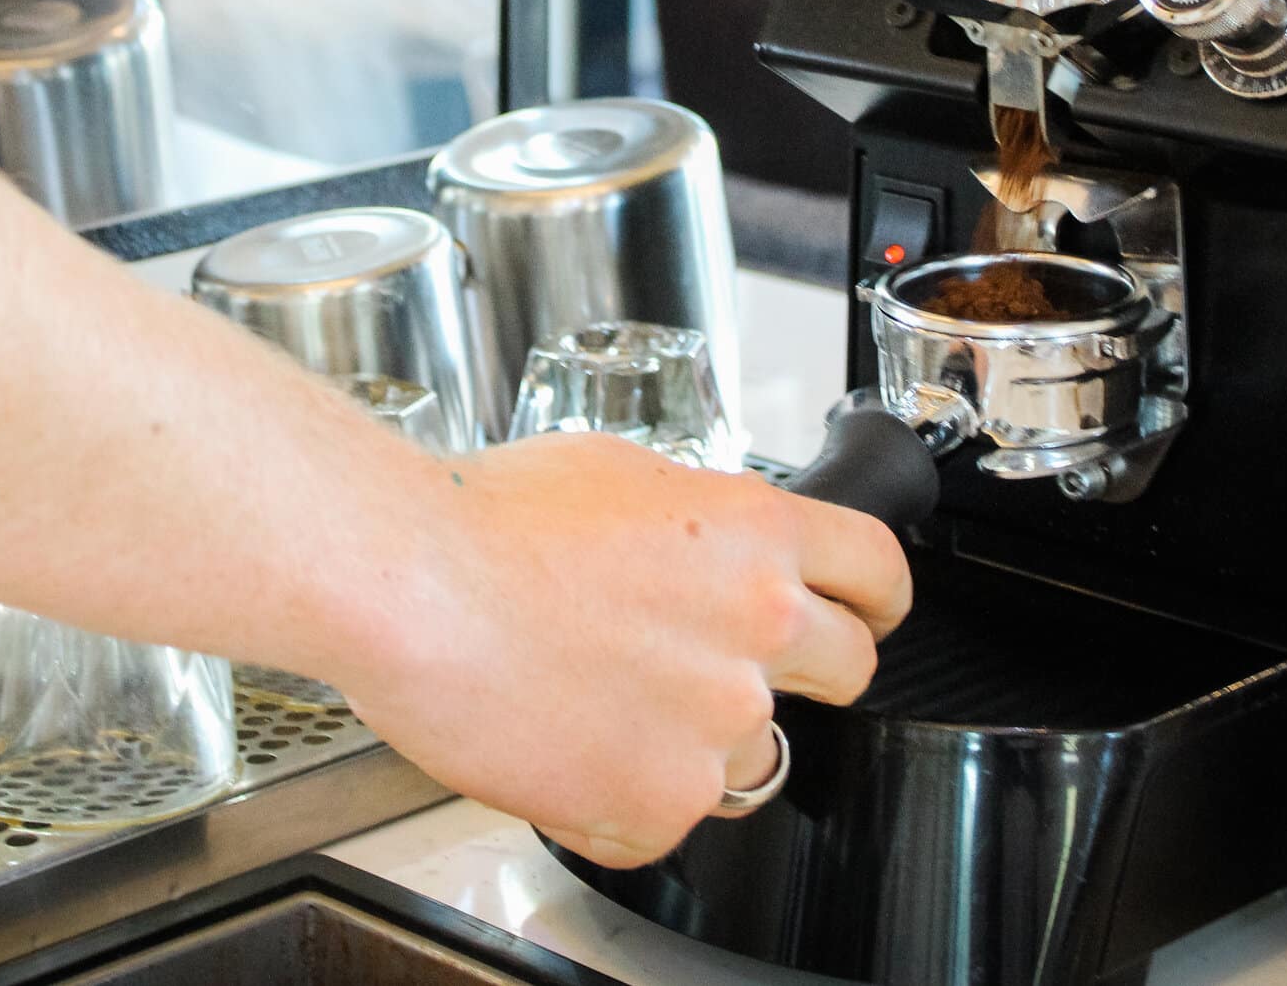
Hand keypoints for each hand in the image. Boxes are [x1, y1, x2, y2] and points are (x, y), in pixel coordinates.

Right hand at [335, 432, 911, 868]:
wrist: (407, 583)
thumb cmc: (483, 521)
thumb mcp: (619, 472)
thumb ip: (697, 518)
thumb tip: (709, 544)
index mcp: (755, 533)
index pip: (880, 572)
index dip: (875, 598)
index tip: (865, 612)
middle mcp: (757, 627)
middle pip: (848, 669)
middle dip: (799, 671)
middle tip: (721, 666)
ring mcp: (717, 723)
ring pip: (755, 754)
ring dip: (701, 740)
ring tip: (605, 701)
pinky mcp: (660, 800)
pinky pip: (670, 814)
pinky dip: (625, 794)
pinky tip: (565, 742)